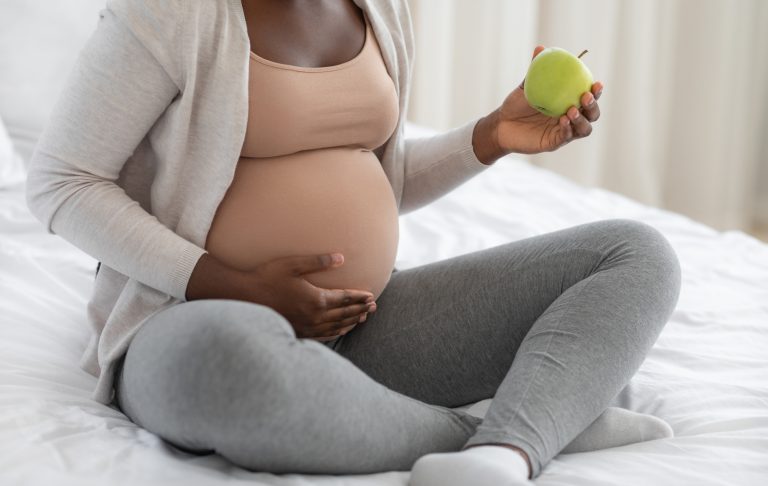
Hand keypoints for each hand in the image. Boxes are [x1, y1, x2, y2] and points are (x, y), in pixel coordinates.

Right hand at [246, 252, 376, 341]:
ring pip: (336, 327)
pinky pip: (324, 335)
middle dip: (360, 310)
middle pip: (344, 314)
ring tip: (362, 318)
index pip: (344, 299)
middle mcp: (315, 316)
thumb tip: (341, 257)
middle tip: (373, 307)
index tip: (371, 296)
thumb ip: (318, 261)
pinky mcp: (299, 333)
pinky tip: (341, 330)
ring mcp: (307, 327)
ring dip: (351, 322)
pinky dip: (336, 332)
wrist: (245, 298)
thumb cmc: (268, 277)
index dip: (359, 297)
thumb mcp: (293, 264)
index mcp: (316, 300)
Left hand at [494, 45, 603, 154]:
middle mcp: (571, 117)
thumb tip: (540, 48)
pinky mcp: (554, 143)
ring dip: (582, 120)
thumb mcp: (526, 86)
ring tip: (571, 111)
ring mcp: (564, 131)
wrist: (501, 124)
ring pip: (584, 129)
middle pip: (592, 114)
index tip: (597, 83)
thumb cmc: (516, 104)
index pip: (589, 97)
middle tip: (585, 97)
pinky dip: (567, 130)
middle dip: (593, 106)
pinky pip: (566, 137)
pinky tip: (563, 121)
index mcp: (568, 102)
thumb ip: (535, 69)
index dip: (596, 91)